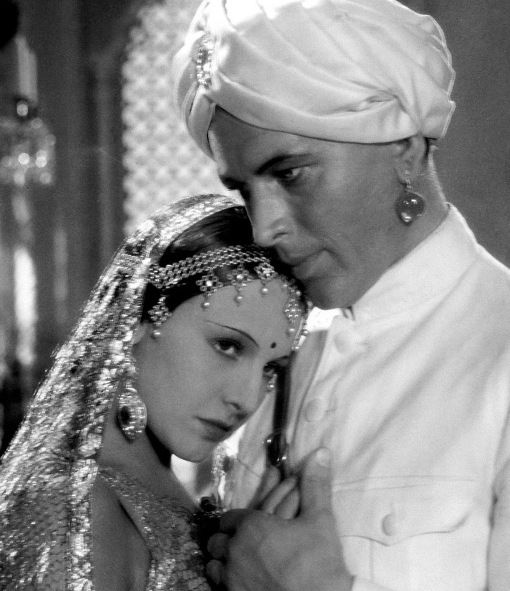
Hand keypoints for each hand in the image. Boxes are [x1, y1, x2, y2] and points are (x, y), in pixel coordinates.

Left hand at [209, 448, 352, 590]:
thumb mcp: (320, 519)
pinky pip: (216, 583)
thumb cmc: (318, 563)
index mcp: (252, 526)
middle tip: (240, 539)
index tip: (249, 521)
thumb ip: (315, 485)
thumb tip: (321, 453)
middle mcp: (235, 550)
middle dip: (227, 537)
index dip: (240, 518)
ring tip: (234, 559)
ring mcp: (231, 577)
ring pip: (214, 562)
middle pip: (218, 539)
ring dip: (222, 558)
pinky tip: (235, 578)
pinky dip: (222, 579)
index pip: (232, 517)